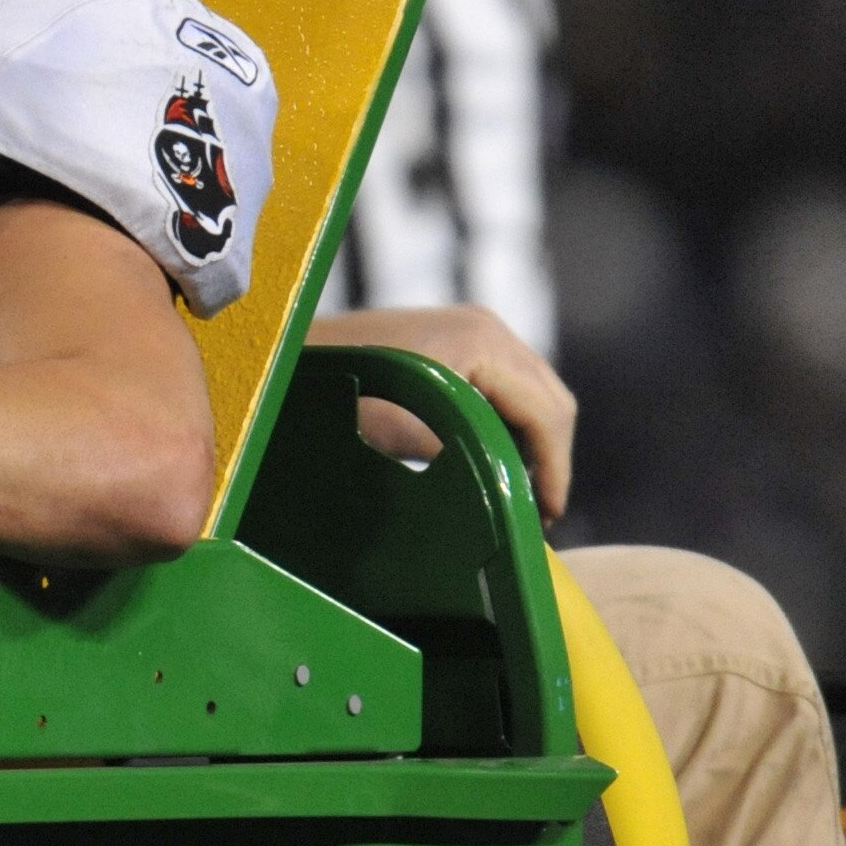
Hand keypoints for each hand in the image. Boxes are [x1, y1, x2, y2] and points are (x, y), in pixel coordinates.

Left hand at [309, 305, 574, 518]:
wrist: (289, 362)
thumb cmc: (339, 399)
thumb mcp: (410, 437)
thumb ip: (475, 459)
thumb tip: (516, 500)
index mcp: (484, 342)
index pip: (548, 413)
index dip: (555, 471)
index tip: (548, 519)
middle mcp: (488, 327)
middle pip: (550, 401)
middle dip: (548, 459)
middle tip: (538, 515)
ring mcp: (474, 329)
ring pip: (531, 396)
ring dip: (529, 444)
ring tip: (516, 496)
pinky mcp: (458, 341)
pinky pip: (505, 388)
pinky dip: (508, 426)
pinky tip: (492, 462)